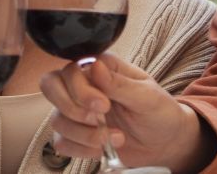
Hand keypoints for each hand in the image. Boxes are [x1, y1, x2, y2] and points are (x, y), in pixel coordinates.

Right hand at [40, 53, 211, 172]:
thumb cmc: (160, 113)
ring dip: (85, 134)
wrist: (166, 144)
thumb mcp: (148, 97)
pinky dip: (82, 149)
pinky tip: (103, 149)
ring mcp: (77, 111)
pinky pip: (61, 142)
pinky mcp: (76, 135)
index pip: (70, 69)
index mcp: (100, 68)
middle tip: (99, 119)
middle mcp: (83, 86)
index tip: (104, 106)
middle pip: (50, 86)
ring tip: (115, 138)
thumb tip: (95, 66)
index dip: (80, 89)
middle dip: (71, 108)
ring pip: (57, 119)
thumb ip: (120, 83)